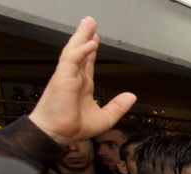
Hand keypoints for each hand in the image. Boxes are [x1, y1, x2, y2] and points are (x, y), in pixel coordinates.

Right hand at [28, 17, 135, 144]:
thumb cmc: (73, 127)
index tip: (95, 39)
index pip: (87, 63)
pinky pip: (71, 60)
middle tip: (90, 22)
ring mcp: (67, 76)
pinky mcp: (62, 78)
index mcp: (82, 85)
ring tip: (88, 23)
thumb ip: (118, 106)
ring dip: (81, 36)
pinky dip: (81, 51)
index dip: (91, 50)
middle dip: (85, 36)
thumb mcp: (105, 118)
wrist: (58, 134)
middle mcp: (74, 78)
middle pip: (80, 51)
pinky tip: (89, 43)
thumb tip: (132, 96)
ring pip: (74, 50)